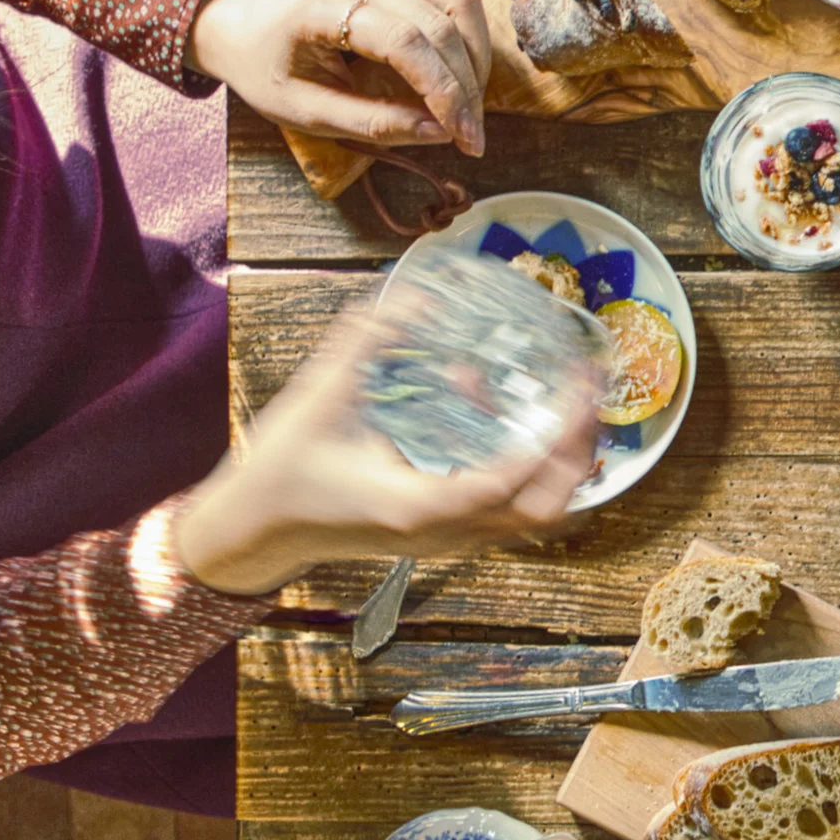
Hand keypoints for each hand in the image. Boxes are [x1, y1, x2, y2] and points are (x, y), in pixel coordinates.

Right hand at [172, 308, 599, 596]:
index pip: (510, 479)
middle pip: (543, 510)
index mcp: (418, 504)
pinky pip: (513, 516)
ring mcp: (447, 542)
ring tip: (569, 407)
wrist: (253, 530)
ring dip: (563, 465)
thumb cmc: (282, 469)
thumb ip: (366, 343)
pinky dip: (535, 475)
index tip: (578, 387)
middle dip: (577, 450)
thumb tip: (416, 297)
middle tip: (586, 393)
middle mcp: (444, 532)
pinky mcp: (445, 538)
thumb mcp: (321, 396)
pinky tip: (516, 424)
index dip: (554, 435)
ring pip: (535, 520)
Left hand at [187, 0, 491, 153]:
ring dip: (477, 55)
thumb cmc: (265, 69)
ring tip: (471, 102)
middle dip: (466, 85)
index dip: (443, 92)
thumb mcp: (305, 111)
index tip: (463, 138)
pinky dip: (468, 33)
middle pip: (439, 24)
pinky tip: (463, 69)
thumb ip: (373, 123)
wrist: (239, 22)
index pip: (404, 43)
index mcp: (322, 5)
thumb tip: (440, 133)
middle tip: (471, 135)